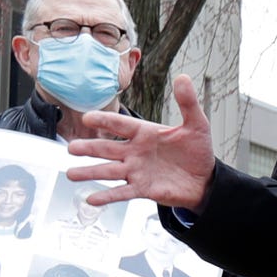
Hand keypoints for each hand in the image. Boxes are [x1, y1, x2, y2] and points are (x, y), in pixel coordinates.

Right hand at [64, 74, 216, 209]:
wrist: (205, 179)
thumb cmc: (197, 150)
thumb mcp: (196, 124)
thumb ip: (187, 102)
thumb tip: (183, 77)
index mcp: (144, 133)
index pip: (120, 124)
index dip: (104, 120)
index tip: (88, 117)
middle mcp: (135, 151)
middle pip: (107, 148)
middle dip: (89, 148)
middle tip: (72, 148)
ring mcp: (136, 171)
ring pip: (108, 171)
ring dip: (90, 172)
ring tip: (72, 174)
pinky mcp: (142, 189)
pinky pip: (122, 192)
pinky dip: (107, 196)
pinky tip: (91, 199)